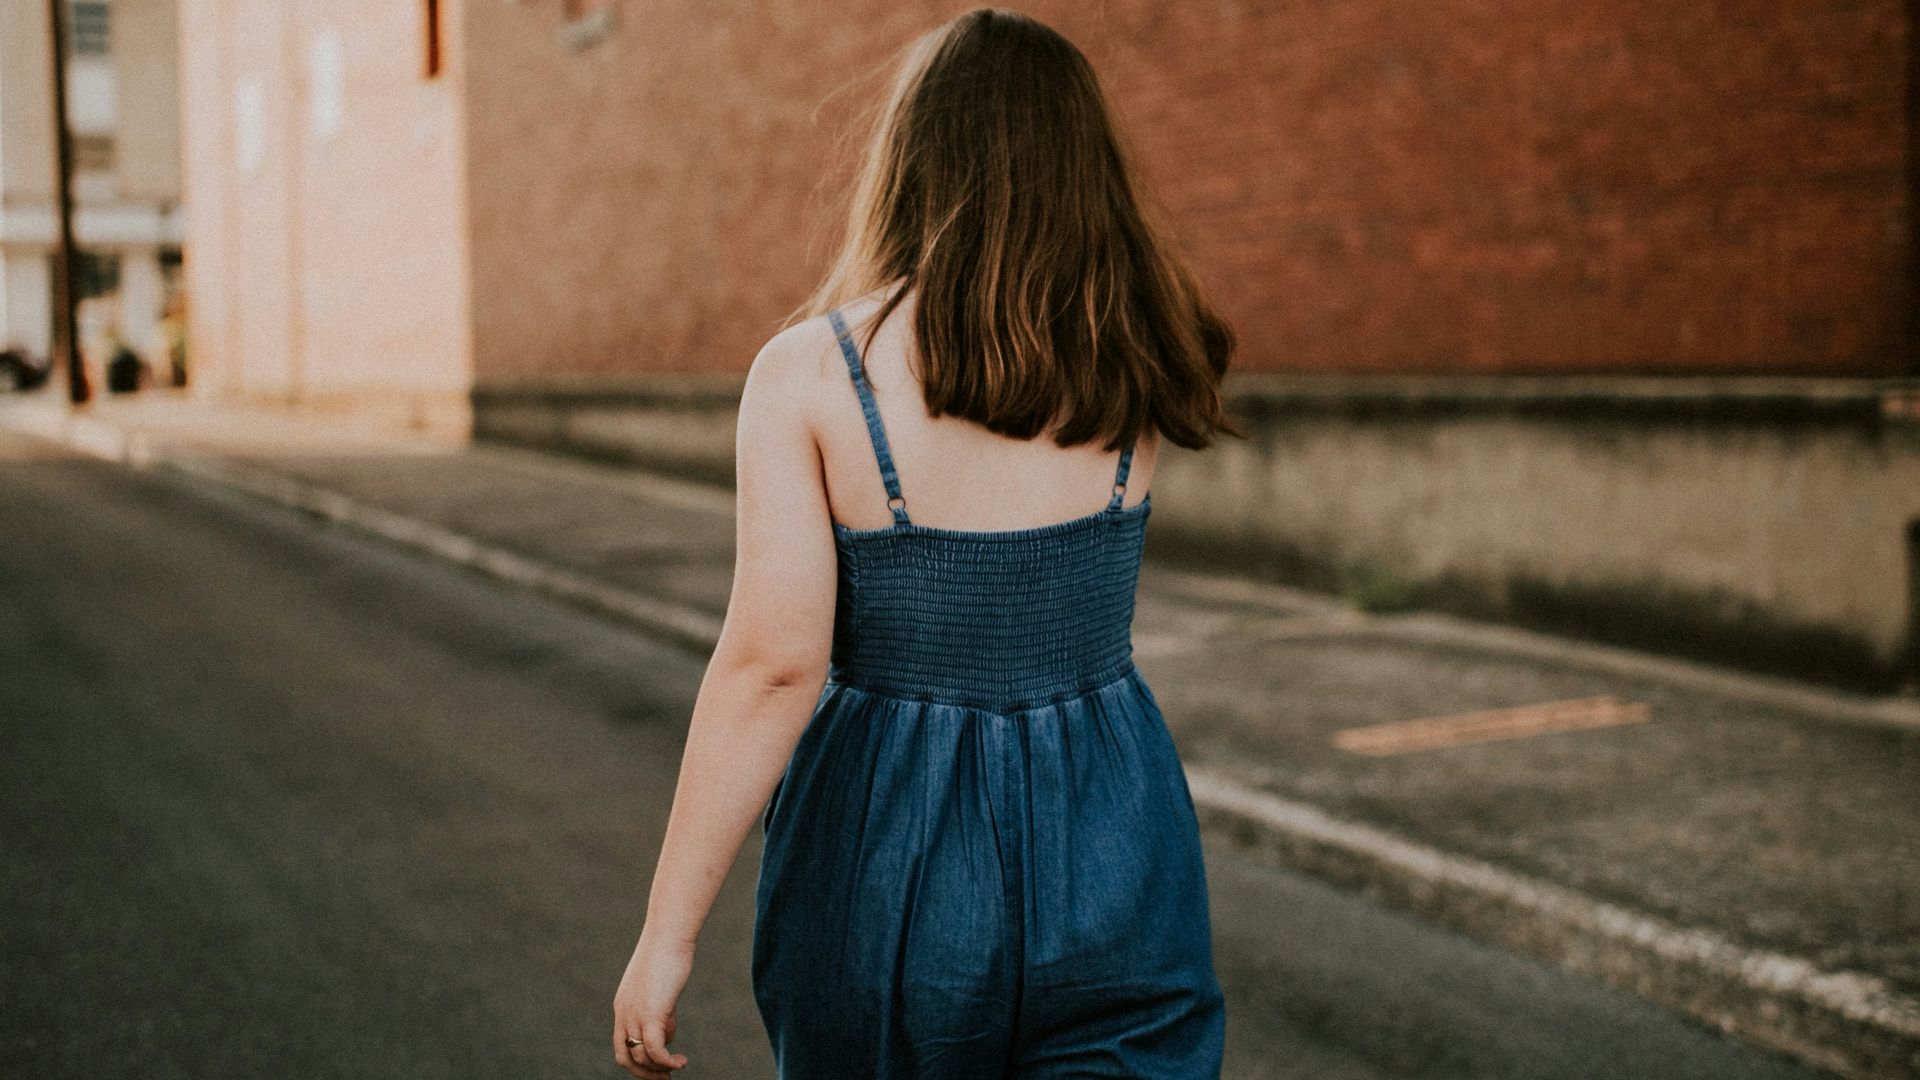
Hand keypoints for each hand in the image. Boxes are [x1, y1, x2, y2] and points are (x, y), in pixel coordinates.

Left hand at [612, 935, 692, 1076]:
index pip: (621, 1045)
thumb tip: (666, 1024)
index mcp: (623, 1006)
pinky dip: (667, 1062)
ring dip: (660, 1068)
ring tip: (678, 1063)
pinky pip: (654, 1050)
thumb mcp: (659, 985)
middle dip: (645, 1074)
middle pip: (626, 1057)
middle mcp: (624, 1013)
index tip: (657, 1070)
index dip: (638, 1063)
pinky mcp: (651, 1013)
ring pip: (641, 1057)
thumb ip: (659, 1007)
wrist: (668, 935)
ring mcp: (635, 1014)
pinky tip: (681, 1062)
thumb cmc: (667, 953)